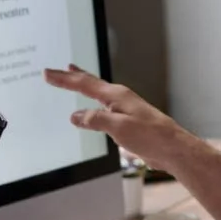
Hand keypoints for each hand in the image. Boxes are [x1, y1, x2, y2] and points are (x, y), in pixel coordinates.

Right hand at [43, 65, 197, 174]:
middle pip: (90, 83)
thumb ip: (95, 120)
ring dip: (83, 85)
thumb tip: (76, 116)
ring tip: (73, 76)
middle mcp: (120, 98)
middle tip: (55, 71)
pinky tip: (93, 107)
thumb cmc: (151, 136)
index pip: (84, 84)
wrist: (173, 148)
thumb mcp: (118, 128)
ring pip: (98, 93)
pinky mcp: (128, 120)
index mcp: (116, 96)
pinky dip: (92, 102)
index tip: (47, 73)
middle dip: (71, 76)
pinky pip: (103, 107)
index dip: (64, 79)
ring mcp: (124, 108)